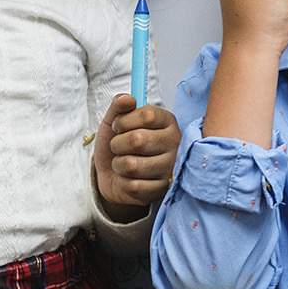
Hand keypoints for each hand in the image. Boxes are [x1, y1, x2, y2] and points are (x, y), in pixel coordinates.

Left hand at [94, 94, 179, 213]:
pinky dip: (123, 183)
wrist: (112, 176)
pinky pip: (133, 186)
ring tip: (123, 164)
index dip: (124, 121)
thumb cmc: (119, 146)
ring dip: (119, 165)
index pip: (147, 115)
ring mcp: (171, 168)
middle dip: (117, 145)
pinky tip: (129, 179)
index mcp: (167, 122)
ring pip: (132, 165)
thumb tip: (126, 98)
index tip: (118, 126)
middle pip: (138, 140)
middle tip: (119, 147)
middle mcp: (175, 143)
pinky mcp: (163, 190)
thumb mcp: (115, 122)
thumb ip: (119, 107)